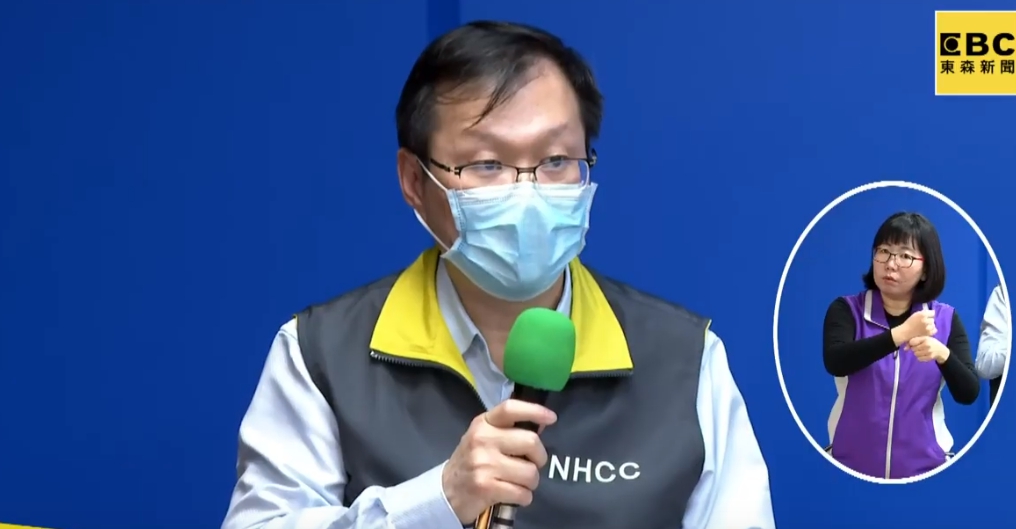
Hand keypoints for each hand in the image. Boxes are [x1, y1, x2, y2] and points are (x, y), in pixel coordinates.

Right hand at [442, 399, 556, 522]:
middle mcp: (483, 440)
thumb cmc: (471, 462)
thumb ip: (508, 430)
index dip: (534, 411)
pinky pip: (523, 493)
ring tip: (519, 482)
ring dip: (531, 482)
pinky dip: (524, 497)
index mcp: (483, 424)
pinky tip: (514, 494)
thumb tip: (542, 423)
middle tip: (532, 464)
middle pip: (531, 442)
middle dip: (539, 458)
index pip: (511, 409)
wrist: (446, 492)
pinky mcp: (486, 487)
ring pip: (530, 472)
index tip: (551, 418)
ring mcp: (484, 464)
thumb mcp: (484, 438)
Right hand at [892, 309, 935, 344]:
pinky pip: (935, 330)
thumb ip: (924, 312)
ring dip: (930, 325)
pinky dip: (932, 330)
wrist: (905, 332)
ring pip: (934, 325)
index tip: (926, 316)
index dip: (929, 315)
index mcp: (922, 315)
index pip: (932, 313)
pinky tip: (927, 330)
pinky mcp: (928, 333)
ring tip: (925, 327)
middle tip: (924, 323)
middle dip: (929, 320)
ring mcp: (928, 327)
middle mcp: (926, 320)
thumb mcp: (915, 314)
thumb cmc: (910, 322)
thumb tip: (933, 312)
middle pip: (932, 319)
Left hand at [907, 336, 949, 363]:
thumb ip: (915, 341)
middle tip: (919, 348)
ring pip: (915, 354)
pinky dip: (920, 357)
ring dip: (917, 353)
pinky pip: (919, 359)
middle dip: (914, 348)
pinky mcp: (929, 357)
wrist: (941, 351)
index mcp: (925, 339)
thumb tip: (904, 349)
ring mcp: (928, 352)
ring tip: (922, 351)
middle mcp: (927, 345)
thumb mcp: (925, 339)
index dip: (912, 343)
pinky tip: (924, 355)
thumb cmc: (931, 343)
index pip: (912, 342)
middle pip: (913, 348)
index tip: (914, 343)